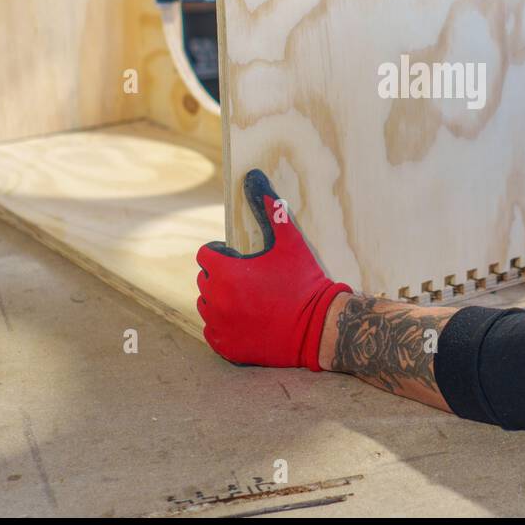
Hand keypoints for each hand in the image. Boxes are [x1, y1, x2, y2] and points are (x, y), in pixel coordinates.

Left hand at [195, 169, 351, 369]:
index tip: (242, 258)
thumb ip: (269, 207)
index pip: (205, 254)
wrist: (319, 329)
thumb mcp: (289, 241)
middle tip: (251, 278)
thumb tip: (253, 176)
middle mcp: (216, 300)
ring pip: (207, 304)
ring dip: (221, 299)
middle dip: (222, 275)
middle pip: (205, 279)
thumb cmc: (304, 282)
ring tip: (250, 299)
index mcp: (225, 273)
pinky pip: (213, 331)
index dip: (222, 253)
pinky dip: (225, 324)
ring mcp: (220, 326)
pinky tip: (249, 319)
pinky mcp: (226, 348)